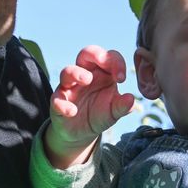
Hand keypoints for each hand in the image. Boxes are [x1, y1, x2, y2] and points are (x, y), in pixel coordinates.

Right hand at [45, 45, 134, 168]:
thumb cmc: (99, 115)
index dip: (116, 62)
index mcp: (102, 73)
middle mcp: (85, 75)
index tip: (122, 79)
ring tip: (87, 80)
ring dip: (76, 73)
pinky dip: (63, 104)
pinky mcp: (58, 102)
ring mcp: (69, 87)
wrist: (82, 133)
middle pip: (85, 54)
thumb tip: (131, 99)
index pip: (109, 57)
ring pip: (67, 71)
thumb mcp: (114, 112)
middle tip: (104, 63)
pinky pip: (56, 99)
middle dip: (94, 54)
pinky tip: (72, 112)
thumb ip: (123, 106)